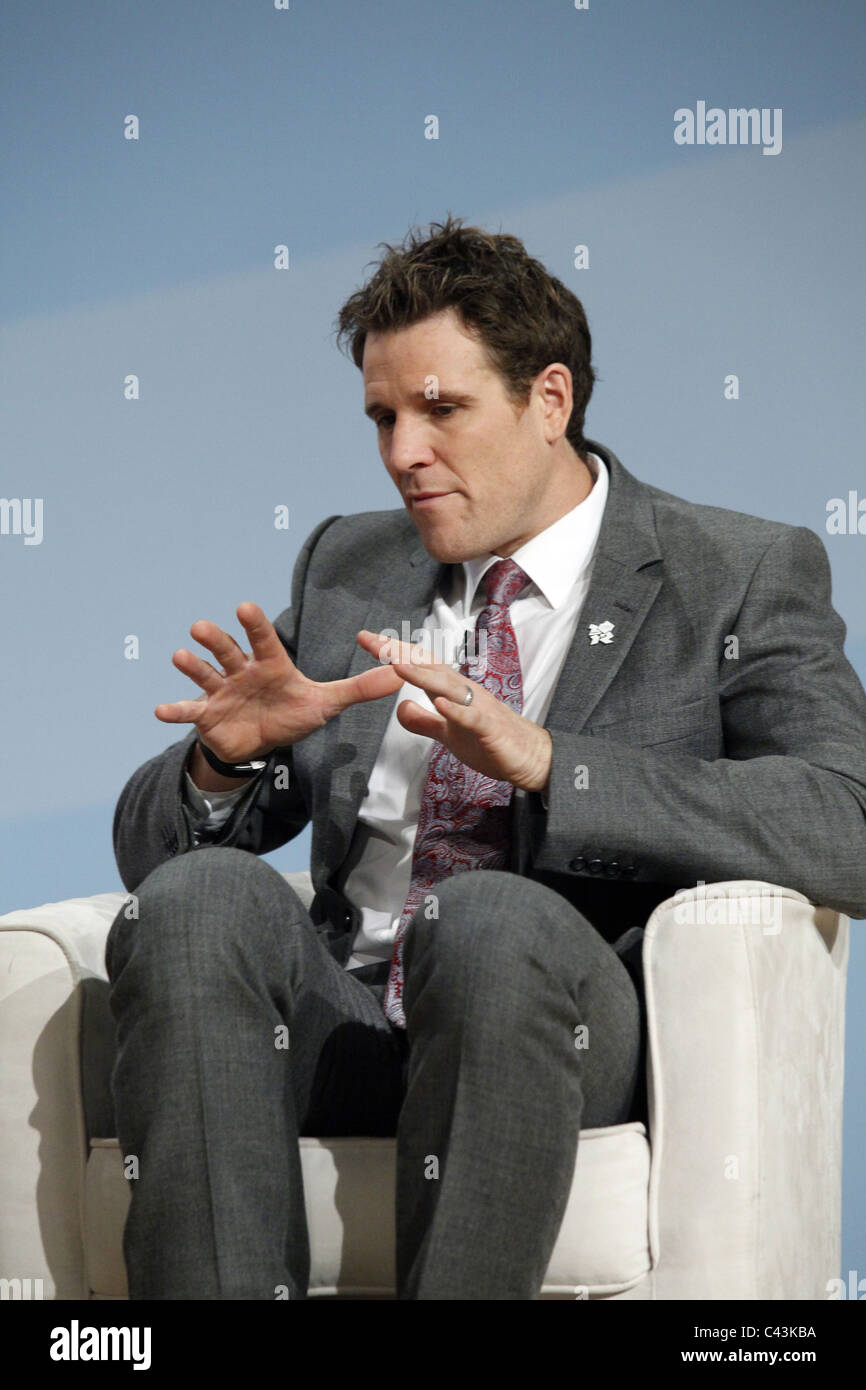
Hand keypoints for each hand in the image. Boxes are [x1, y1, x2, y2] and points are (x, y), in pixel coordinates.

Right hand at [155, 602, 403, 762]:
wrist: (262, 741)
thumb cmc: (291, 712)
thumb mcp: (326, 702)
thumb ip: (359, 688)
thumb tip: (398, 675)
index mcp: (269, 665)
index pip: (264, 642)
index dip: (256, 627)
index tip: (245, 607)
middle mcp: (241, 672)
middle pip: (228, 651)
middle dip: (216, 640)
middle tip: (202, 627)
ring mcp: (221, 692)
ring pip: (205, 675)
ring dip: (192, 666)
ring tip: (180, 656)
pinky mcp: (207, 716)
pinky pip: (190, 711)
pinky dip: (175, 711)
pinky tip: (159, 712)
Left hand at [356, 629, 552, 793]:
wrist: (531, 757)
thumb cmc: (491, 741)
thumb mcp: (447, 734)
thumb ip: (423, 721)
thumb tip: (400, 707)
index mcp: (452, 691)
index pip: (418, 665)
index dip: (392, 652)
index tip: (366, 640)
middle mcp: (464, 691)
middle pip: (428, 666)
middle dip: (399, 653)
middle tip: (371, 640)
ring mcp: (478, 708)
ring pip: (447, 687)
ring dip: (421, 674)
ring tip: (395, 663)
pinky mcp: (490, 728)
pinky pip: (471, 718)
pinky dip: (456, 711)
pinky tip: (439, 705)